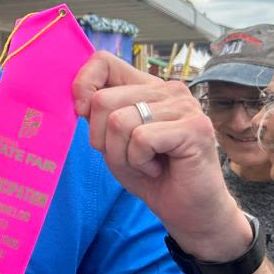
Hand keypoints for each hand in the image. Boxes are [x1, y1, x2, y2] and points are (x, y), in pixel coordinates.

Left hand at [73, 52, 250, 259]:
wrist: (187, 211)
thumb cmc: (149, 175)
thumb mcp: (112, 140)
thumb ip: (97, 114)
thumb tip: (79, 98)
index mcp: (147, 86)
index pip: (103, 61)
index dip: (83, 85)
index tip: (82, 113)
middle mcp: (168, 89)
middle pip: (103, 100)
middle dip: (102, 139)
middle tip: (127, 156)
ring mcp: (184, 105)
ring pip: (119, 121)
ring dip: (122, 154)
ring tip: (145, 163)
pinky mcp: (194, 127)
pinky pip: (140, 139)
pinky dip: (139, 162)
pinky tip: (158, 168)